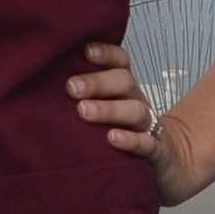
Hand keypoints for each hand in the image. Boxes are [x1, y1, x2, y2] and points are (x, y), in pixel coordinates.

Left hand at [69, 40, 214, 204]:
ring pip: (135, 111)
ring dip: (109, 109)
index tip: (84, 51)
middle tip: (72, 87)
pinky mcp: (158, 152)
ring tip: (84, 111)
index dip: (105, 53)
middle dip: (97, 82)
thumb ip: (84, 97)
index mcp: (124, 90)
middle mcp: (137, 102)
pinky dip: (131, 140)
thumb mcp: (109, 110)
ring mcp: (149, 127)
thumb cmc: (127, 134)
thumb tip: (44, 84)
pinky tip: (113, 138)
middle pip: (124, 82)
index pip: (120, 62)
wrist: (171, 162)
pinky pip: (147, 143)